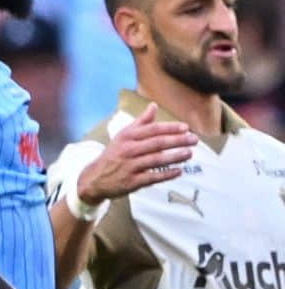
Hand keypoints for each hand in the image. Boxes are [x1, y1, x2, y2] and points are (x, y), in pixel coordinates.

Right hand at [78, 103, 194, 204]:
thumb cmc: (113, 155)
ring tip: (189, 153)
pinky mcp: (131, 182)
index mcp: (127, 137)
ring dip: (174, 156)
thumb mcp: (123, 136)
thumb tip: (153, 106)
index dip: (170, 128)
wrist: (94, 178)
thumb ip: (141, 122)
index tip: (186, 128)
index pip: (152, 130)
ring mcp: (129, 166)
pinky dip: (166, 174)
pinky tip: (178, 171)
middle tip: (193, 140)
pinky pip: (152, 177)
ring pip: (156, 160)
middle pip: (157, 143)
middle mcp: (128, 150)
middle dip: (177, 141)